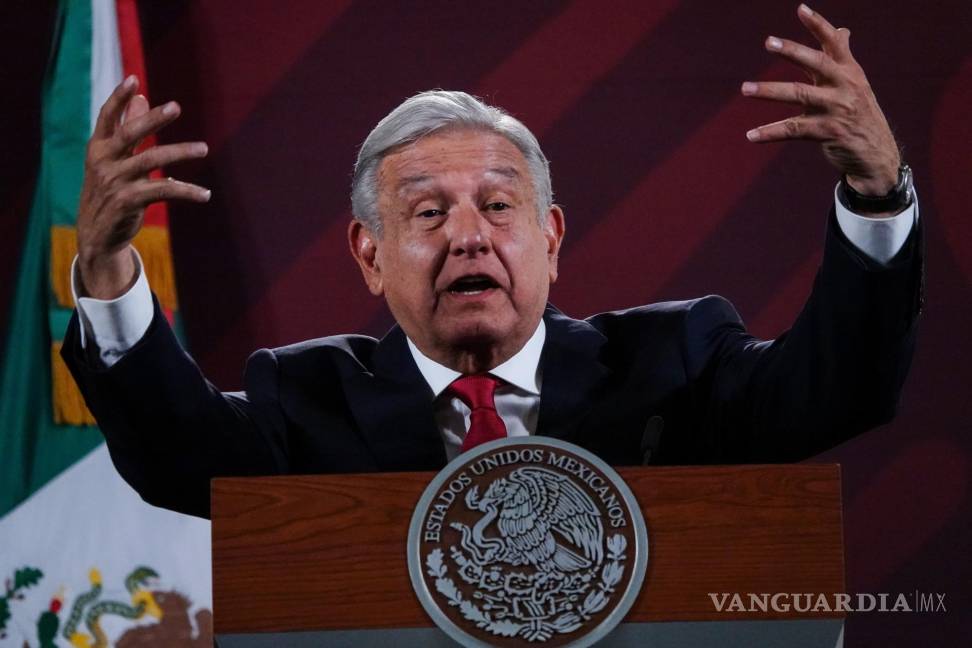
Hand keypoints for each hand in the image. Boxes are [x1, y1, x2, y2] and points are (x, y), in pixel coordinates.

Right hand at [76, 75, 210, 298]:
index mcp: (98, 148)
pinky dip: (187, 191)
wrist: (97, 234)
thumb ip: (128, 130)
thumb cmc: (110, 190)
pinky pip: (164, 190)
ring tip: (203, 148)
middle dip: (152, 120)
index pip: (107, 118)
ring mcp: (115, 182)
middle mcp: (103, 162)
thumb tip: (142, 98)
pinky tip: (205, 194)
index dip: (118, 98)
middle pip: (129, 135)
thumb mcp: (114, 159)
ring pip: (153, 160)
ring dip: (181, 152)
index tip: (134, 80)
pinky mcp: (129, 201)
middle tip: (176, 107)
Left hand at [741, 4, 899, 195]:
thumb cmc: (861, 115)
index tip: (800, 9)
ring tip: (745, 89)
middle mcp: (845, 86)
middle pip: (816, 63)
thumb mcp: (855, 84)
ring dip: (769, 90)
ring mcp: (837, 109)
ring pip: (798, 95)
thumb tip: (842, 29)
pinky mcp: (828, 132)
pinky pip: (793, 130)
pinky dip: (770, 133)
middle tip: (767, 41)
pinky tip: (751, 136)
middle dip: (791, 51)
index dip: (818, 25)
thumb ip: (843, 58)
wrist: (877, 154)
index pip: (834, 43)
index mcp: (850, 72)